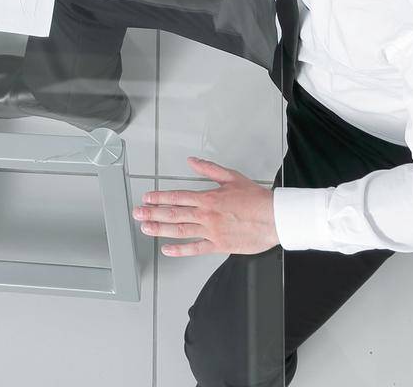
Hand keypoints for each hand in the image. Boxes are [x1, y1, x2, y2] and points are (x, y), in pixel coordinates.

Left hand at [133, 158, 277, 256]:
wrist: (274, 218)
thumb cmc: (256, 198)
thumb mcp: (231, 176)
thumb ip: (209, 169)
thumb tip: (192, 161)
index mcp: (208, 197)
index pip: (177, 196)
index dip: (159, 197)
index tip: (146, 197)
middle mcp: (206, 214)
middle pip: (174, 213)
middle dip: (153, 213)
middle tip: (137, 213)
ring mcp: (211, 231)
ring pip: (180, 230)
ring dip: (160, 229)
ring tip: (145, 228)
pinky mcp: (219, 246)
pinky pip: (196, 249)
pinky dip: (180, 250)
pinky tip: (167, 249)